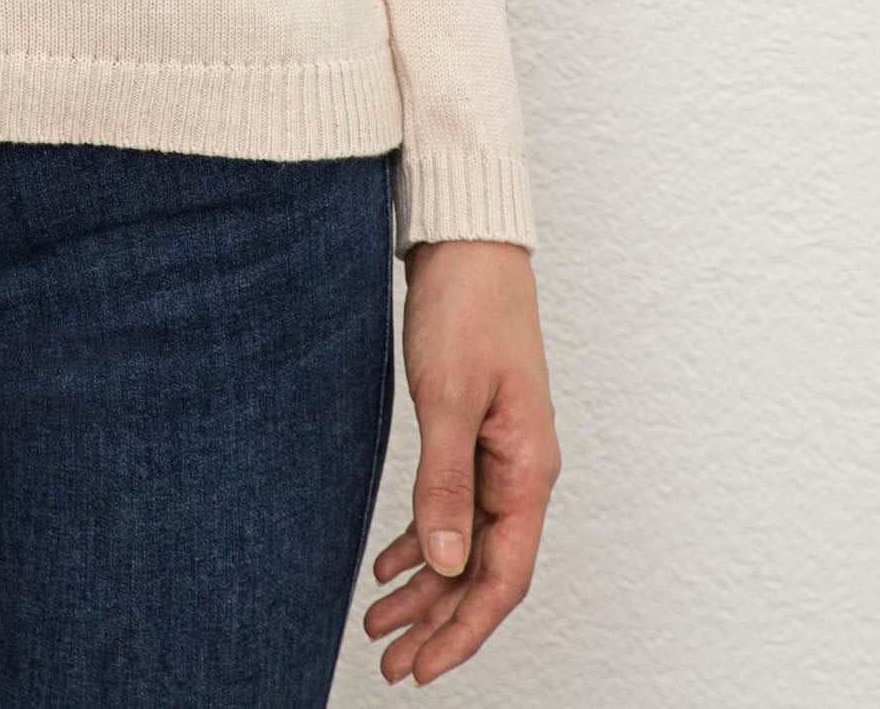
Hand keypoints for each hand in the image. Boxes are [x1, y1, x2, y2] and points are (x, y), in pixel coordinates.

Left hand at [364, 238, 558, 684]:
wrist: (467, 242)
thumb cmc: (468, 307)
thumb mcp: (447, 397)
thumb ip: (445, 483)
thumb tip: (443, 564)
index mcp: (528, 472)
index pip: (503, 577)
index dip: (464, 630)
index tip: (423, 669)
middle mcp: (520, 473)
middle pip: (483, 571)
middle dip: (439, 623)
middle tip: (392, 664)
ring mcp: (498, 455)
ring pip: (464, 544)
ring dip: (425, 587)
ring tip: (379, 624)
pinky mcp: (472, 433)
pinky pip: (451, 507)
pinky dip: (421, 539)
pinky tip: (389, 564)